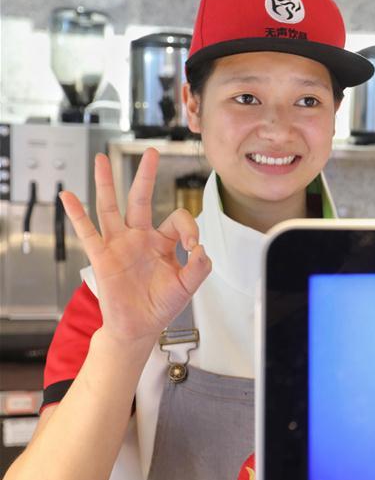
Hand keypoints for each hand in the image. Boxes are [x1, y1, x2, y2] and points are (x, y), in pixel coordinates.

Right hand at [59, 148, 211, 344]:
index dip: (190, 229)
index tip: (194, 247)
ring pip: (111, 207)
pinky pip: (88, 232)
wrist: (139, 327)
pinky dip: (77, 214)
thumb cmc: (162, 305)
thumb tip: (201, 249)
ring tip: (101, 159)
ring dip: (107, 183)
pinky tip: (69, 196)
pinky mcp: (102, 256)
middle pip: (141, 198)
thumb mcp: (188, 285)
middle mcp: (140, 237)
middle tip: (151, 152)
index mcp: (163, 241)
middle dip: (146, 175)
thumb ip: (200, 266)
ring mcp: (120, 244)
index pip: (177, 219)